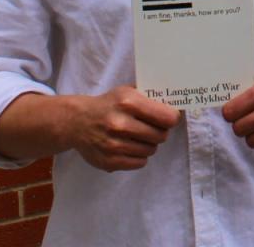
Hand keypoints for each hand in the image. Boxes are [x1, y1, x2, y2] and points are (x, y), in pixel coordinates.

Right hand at [65, 86, 180, 171]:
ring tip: (139, 136)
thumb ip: (149, 96)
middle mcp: (120, 124)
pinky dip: (139, 156)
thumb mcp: (127, 91)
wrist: (77, 121)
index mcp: (128, 102)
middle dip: (160, 132)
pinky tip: (131, 146)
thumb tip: (177, 102)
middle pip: (161, 136)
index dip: (172, 118)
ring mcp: (114, 145)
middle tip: (153, 128)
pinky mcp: (109, 161)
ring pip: (151, 150)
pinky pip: (140, 163)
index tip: (170, 118)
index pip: (167, 117)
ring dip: (149, 144)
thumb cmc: (108, 104)